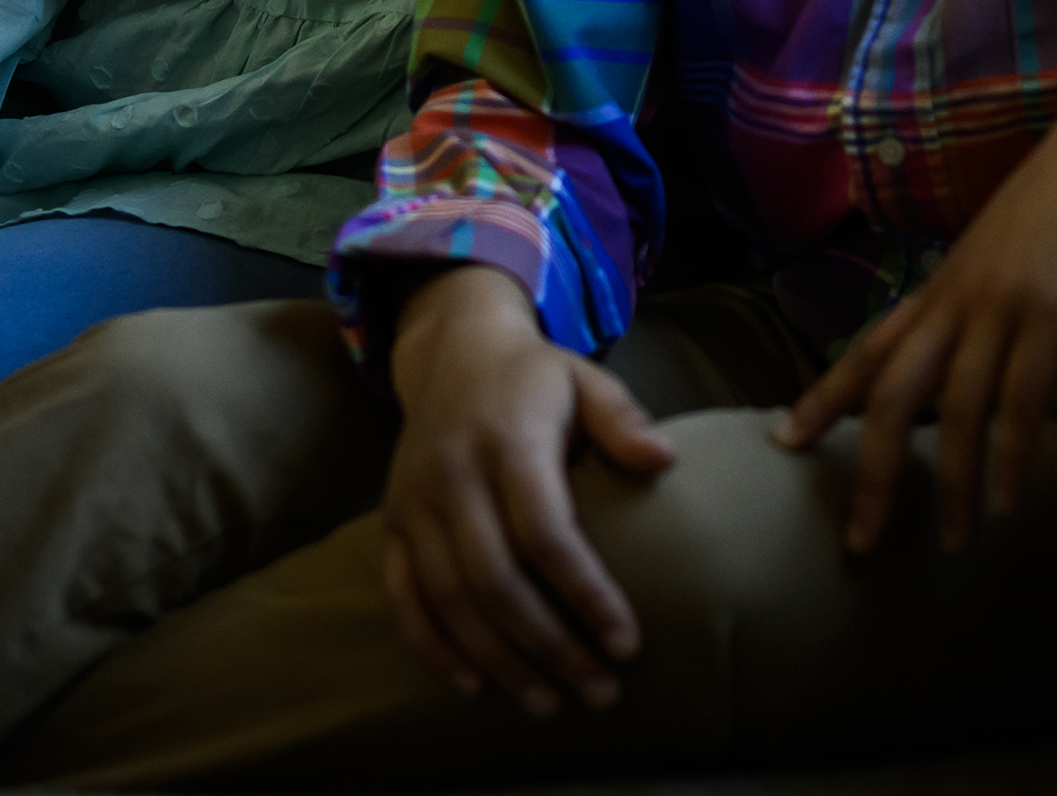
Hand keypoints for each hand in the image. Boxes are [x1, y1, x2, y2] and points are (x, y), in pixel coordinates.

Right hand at [380, 263, 677, 718]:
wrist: (452, 353)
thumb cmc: (535, 378)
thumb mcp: (586, 380)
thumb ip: (623, 419)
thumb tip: (666, 459)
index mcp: (507, 441)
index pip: (546, 534)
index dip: (586, 594)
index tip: (626, 643)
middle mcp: (453, 476)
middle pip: (496, 582)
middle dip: (549, 647)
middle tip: (598, 691)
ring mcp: (413, 503)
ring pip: (450, 600)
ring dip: (499, 661)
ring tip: (549, 703)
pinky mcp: (391, 523)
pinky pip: (402, 597)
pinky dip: (432, 646)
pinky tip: (473, 685)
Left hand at [774, 53, 1056, 554]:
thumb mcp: (1026, 234)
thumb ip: (1003, 281)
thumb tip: (1001, 324)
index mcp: (953, 275)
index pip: (874, 342)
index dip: (827, 393)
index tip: (784, 437)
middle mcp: (962, 291)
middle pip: (893, 393)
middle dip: (871, 471)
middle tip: (859, 543)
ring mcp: (1004, 300)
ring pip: (955, 410)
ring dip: (952, 485)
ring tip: (955, 544)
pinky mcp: (1052, 308)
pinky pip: (1021, 400)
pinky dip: (1013, 457)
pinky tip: (1012, 502)